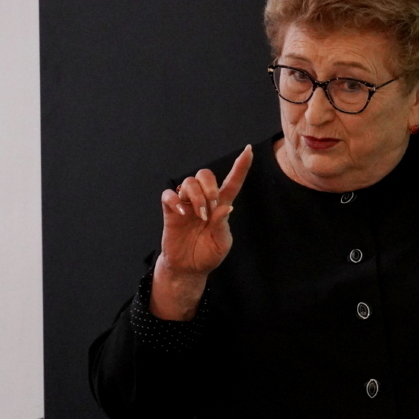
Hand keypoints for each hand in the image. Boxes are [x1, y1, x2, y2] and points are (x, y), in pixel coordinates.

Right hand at [150, 145, 252, 319]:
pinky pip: (168, 195)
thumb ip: (222, 225)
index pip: (232, 182)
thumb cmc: (208, 254)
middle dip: (210, 186)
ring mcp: (186, 205)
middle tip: (212, 205)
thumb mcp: (221, 243)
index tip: (249, 150)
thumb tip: (226, 208)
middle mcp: (203, 200)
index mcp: (221, 206)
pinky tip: (183, 214)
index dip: (241, 166)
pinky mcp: (170, 212)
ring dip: (196, 195)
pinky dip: (175, 200)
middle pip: (205, 174)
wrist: (188, 269)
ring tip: (199, 215)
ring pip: (188, 182)